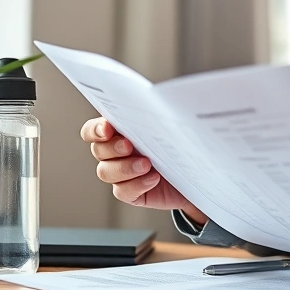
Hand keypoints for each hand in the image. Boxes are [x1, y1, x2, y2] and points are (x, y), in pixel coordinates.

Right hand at [80, 117, 206, 224]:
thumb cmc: (183, 145)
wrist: (197, 174)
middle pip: (98, 150)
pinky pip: (123, 191)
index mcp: (120, 131)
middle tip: (129, 145)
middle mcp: (115, 153)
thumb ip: (163, 112)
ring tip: (147, 164)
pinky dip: (137, 185)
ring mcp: (122, 174)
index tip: (107, 128)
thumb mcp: (174, 126)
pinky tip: (153, 179)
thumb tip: (166, 96)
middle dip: (112, 147)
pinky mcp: (132, 192)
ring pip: (106, 172)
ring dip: (124, 168)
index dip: (95, 129)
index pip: (93, 130)